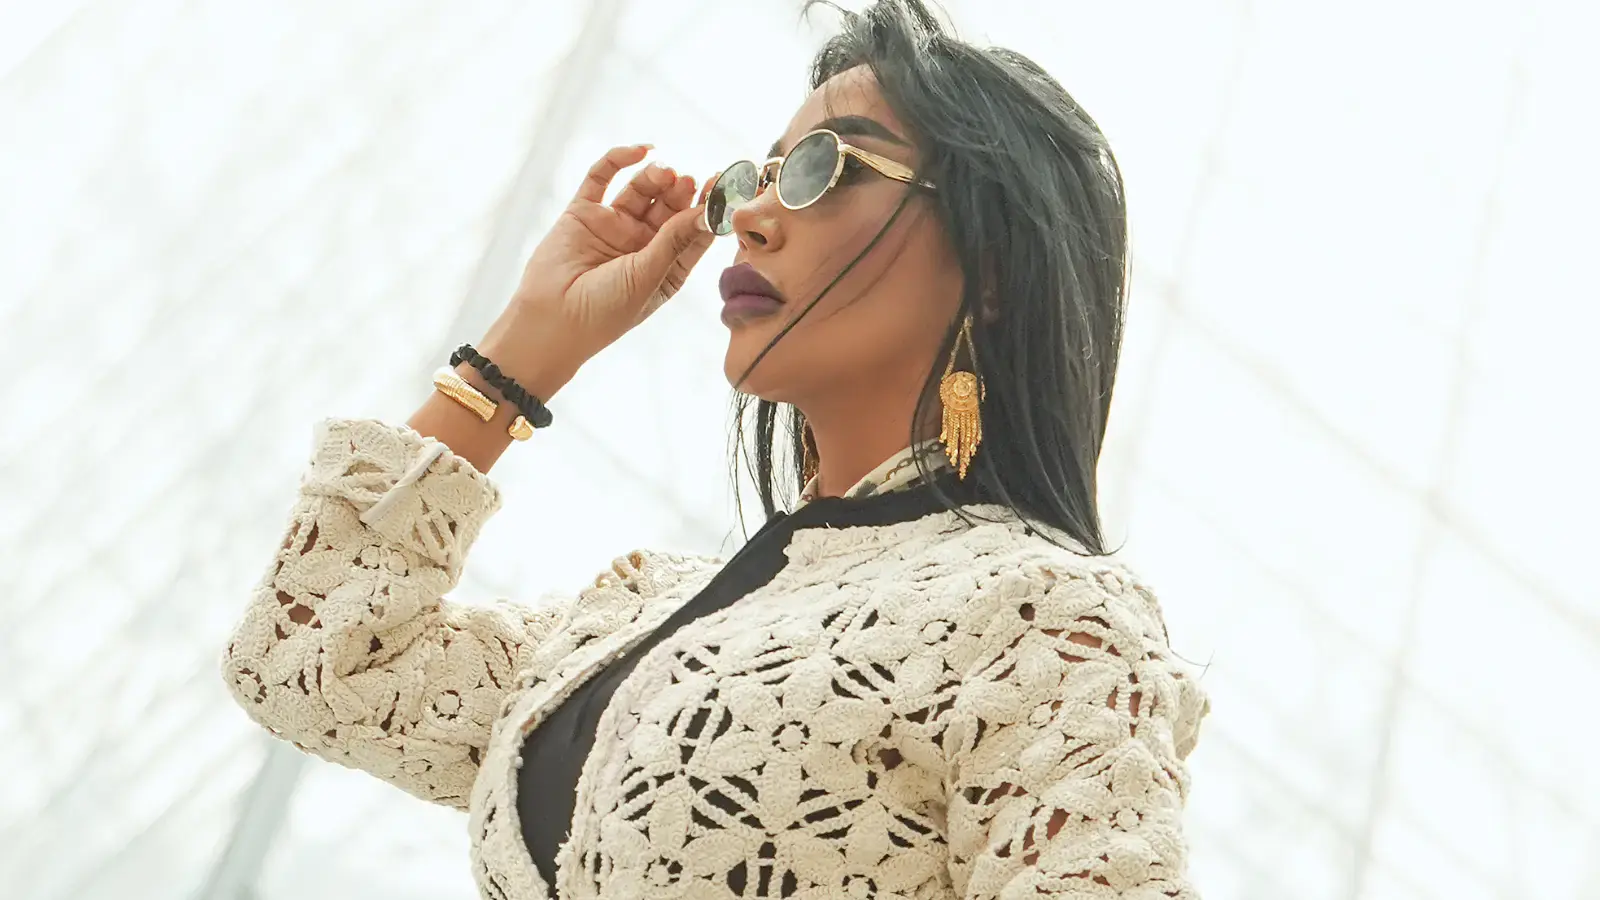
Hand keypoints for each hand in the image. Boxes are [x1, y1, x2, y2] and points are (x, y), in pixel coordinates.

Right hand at [504, 144, 714, 367]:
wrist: (551, 321)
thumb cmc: (605, 312)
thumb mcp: (648, 277)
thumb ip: (674, 241)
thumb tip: (707, 211)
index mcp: (665, 267)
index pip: (693, 232)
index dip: (709, 210)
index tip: (723, 188)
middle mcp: (641, 244)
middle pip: (669, 207)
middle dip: (681, 191)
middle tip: (689, 180)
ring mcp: (612, 226)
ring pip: (640, 191)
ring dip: (656, 177)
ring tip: (665, 172)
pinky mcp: (583, 213)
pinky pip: (601, 178)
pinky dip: (619, 159)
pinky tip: (640, 150)